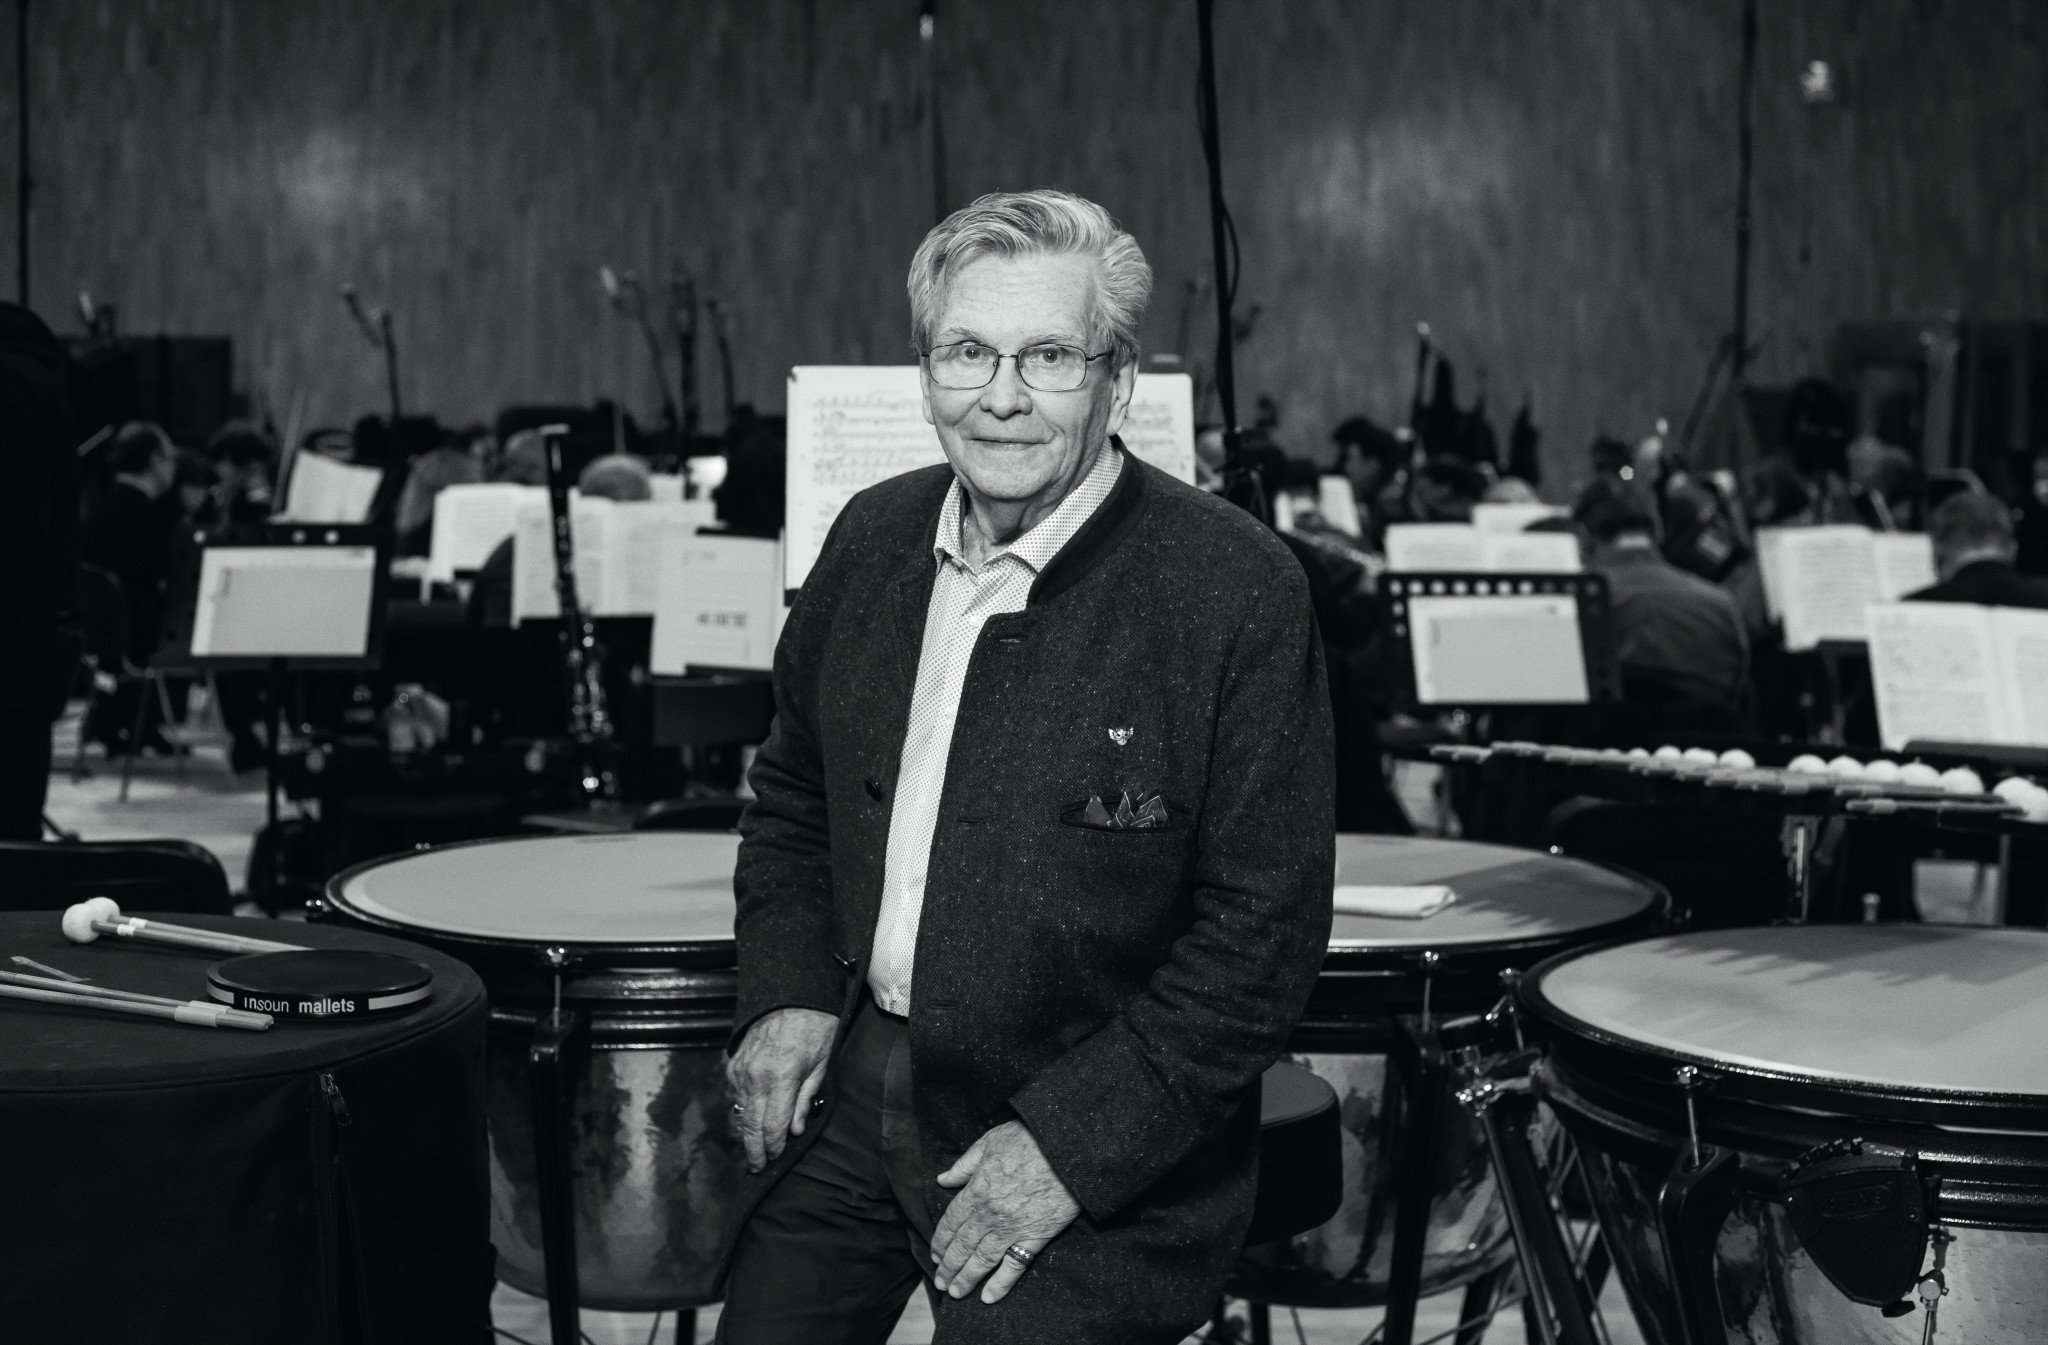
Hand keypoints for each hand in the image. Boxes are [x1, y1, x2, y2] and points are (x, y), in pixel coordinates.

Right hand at [726, 1006, 837, 1171]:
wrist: (789, 994)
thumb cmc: (815, 1026)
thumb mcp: (821, 1063)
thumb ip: (805, 1099)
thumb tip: (796, 1129)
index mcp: (780, 1078)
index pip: (772, 1126)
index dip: (774, 1147)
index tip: (776, 1159)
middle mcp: (755, 1077)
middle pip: (750, 1125)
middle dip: (754, 1150)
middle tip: (757, 1167)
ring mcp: (740, 1070)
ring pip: (741, 1112)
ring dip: (748, 1131)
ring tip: (756, 1148)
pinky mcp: (733, 1064)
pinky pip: (737, 1094)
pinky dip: (745, 1108)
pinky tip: (754, 1117)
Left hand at [930, 1121, 1079, 1303]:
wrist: (1069, 1149)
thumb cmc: (1030, 1140)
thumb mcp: (990, 1142)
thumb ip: (965, 1164)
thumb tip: (943, 1179)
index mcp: (976, 1191)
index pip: (951, 1222)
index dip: (940, 1241)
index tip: (934, 1254)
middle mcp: (990, 1215)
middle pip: (962, 1246)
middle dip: (948, 1266)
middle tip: (940, 1282)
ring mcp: (1013, 1229)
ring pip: (982, 1260)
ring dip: (966, 1279)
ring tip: (955, 1293)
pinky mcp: (1036, 1237)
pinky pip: (1015, 1266)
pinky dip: (1001, 1284)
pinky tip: (989, 1297)